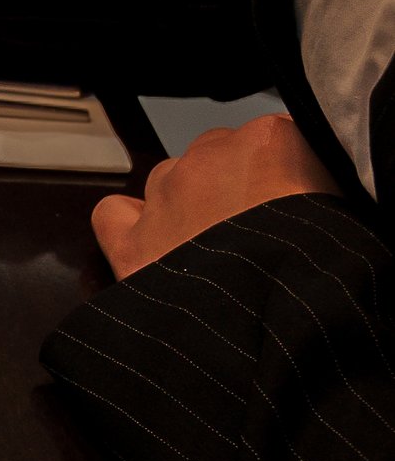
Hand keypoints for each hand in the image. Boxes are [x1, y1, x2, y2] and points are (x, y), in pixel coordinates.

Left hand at [91, 114, 340, 278]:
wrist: (274, 320)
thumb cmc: (320, 270)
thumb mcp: (347, 216)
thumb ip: (322, 190)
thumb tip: (311, 200)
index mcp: (271, 140)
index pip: (276, 144)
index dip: (285, 178)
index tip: (294, 207)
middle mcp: (209, 156)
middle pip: (219, 158)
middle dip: (234, 188)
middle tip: (257, 234)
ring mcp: (164, 197)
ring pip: (170, 181)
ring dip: (187, 205)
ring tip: (212, 249)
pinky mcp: (132, 242)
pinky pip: (113, 214)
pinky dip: (129, 226)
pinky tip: (151, 245)